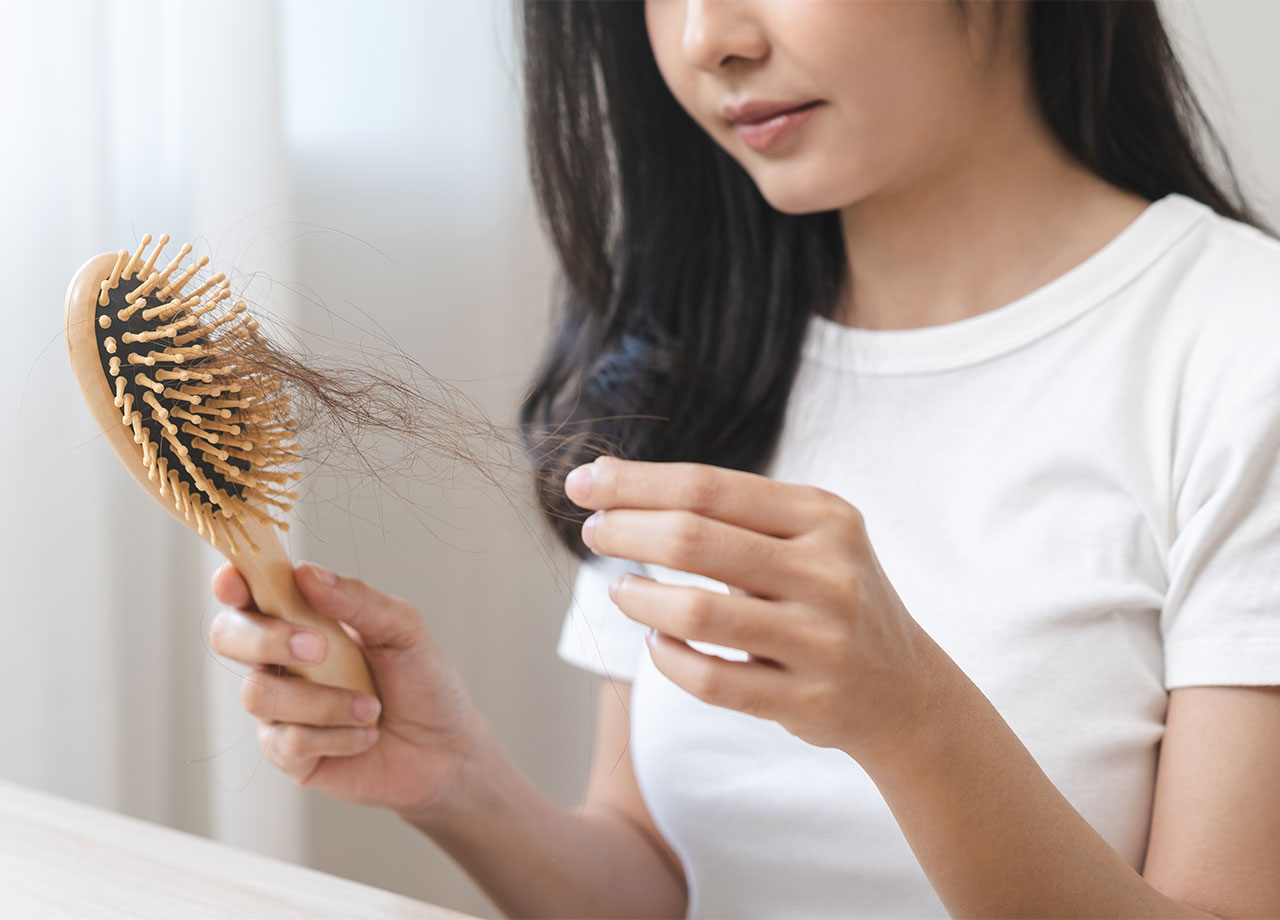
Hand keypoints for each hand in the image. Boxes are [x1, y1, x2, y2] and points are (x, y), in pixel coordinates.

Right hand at [209, 561, 485, 820]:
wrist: (447, 748)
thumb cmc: (423, 681)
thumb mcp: (403, 630)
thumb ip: (357, 600)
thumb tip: (307, 574)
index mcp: (304, 618)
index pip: (250, 591)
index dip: (232, 582)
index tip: (237, 580)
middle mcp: (281, 660)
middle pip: (228, 636)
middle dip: (266, 639)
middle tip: (318, 648)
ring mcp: (281, 708)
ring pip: (258, 694)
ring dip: (323, 700)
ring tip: (371, 708)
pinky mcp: (289, 755)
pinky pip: (289, 742)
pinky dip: (337, 736)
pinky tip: (367, 736)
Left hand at [565, 455, 940, 764]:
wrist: (904, 689)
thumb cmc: (830, 597)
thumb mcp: (810, 538)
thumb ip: (732, 514)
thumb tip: (616, 489)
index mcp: (824, 517)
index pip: (708, 486)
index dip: (635, 483)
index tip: (584, 481)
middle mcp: (827, 572)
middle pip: (694, 539)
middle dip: (625, 530)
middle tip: (592, 531)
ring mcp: (820, 640)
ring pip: (696, 613)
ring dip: (639, 598)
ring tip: (620, 589)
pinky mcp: (807, 700)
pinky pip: (711, 680)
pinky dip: (668, 658)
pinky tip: (656, 641)